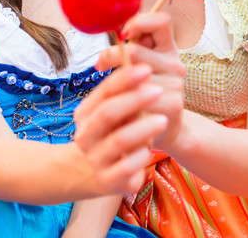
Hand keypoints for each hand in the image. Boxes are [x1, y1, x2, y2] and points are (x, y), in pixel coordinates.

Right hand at [73, 63, 167, 194]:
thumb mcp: (109, 112)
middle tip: (158, 90)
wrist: (92, 173)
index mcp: (85, 114)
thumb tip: (143, 66)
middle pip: (108, 113)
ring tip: (163, 120)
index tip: (146, 68)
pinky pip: (128, 168)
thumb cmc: (109, 133)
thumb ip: (122, 94)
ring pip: (120, 141)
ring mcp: (97, 160)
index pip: (104, 92)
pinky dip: (141, 156)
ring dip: (143, 127)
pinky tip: (150, 150)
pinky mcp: (111, 182)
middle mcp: (86, 136)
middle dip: (134, 99)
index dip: (125, 79)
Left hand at [97, 12, 184, 151]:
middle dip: (110, 55)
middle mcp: (175, 64)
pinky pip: (136, 98)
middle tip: (101, 65)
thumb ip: (133, 49)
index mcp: (168, 48)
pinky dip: (122, 101)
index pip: (162, 20)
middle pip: (134, 50)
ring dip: (114, 83)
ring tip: (111, 91)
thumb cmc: (145, 92)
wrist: (166, 129)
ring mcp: (176, 85)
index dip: (140, 21)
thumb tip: (112, 32)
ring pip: (132, 76)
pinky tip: (119, 107)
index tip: (122, 34)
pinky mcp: (172, 105)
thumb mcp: (142, 66)